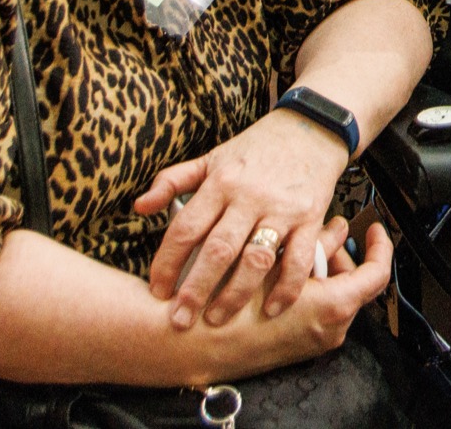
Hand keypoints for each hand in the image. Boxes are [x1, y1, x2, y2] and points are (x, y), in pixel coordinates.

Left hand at [136, 108, 350, 329]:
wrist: (311, 129)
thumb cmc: (255, 149)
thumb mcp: (211, 158)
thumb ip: (173, 181)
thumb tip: (139, 207)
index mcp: (220, 182)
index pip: (186, 227)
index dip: (167, 262)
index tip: (156, 290)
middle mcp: (249, 196)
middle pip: (218, 249)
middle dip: (196, 289)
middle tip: (179, 321)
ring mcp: (281, 208)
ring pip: (256, 259)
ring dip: (235, 295)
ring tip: (216, 320)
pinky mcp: (311, 218)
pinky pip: (298, 259)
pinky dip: (286, 288)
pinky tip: (270, 309)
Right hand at [194, 218, 393, 382]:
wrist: (190, 346)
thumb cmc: (230, 304)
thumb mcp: (274, 260)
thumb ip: (314, 241)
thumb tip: (337, 227)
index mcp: (333, 306)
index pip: (376, 275)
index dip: (380, 248)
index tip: (375, 228)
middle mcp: (329, 328)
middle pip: (353, 283)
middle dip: (341, 253)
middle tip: (329, 229)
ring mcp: (313, 339)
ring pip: (332, 294)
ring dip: (320, 267)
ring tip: (302, 241)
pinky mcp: (293, 344)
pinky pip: (312, 309)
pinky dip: (304, 286)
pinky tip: (283, 265)